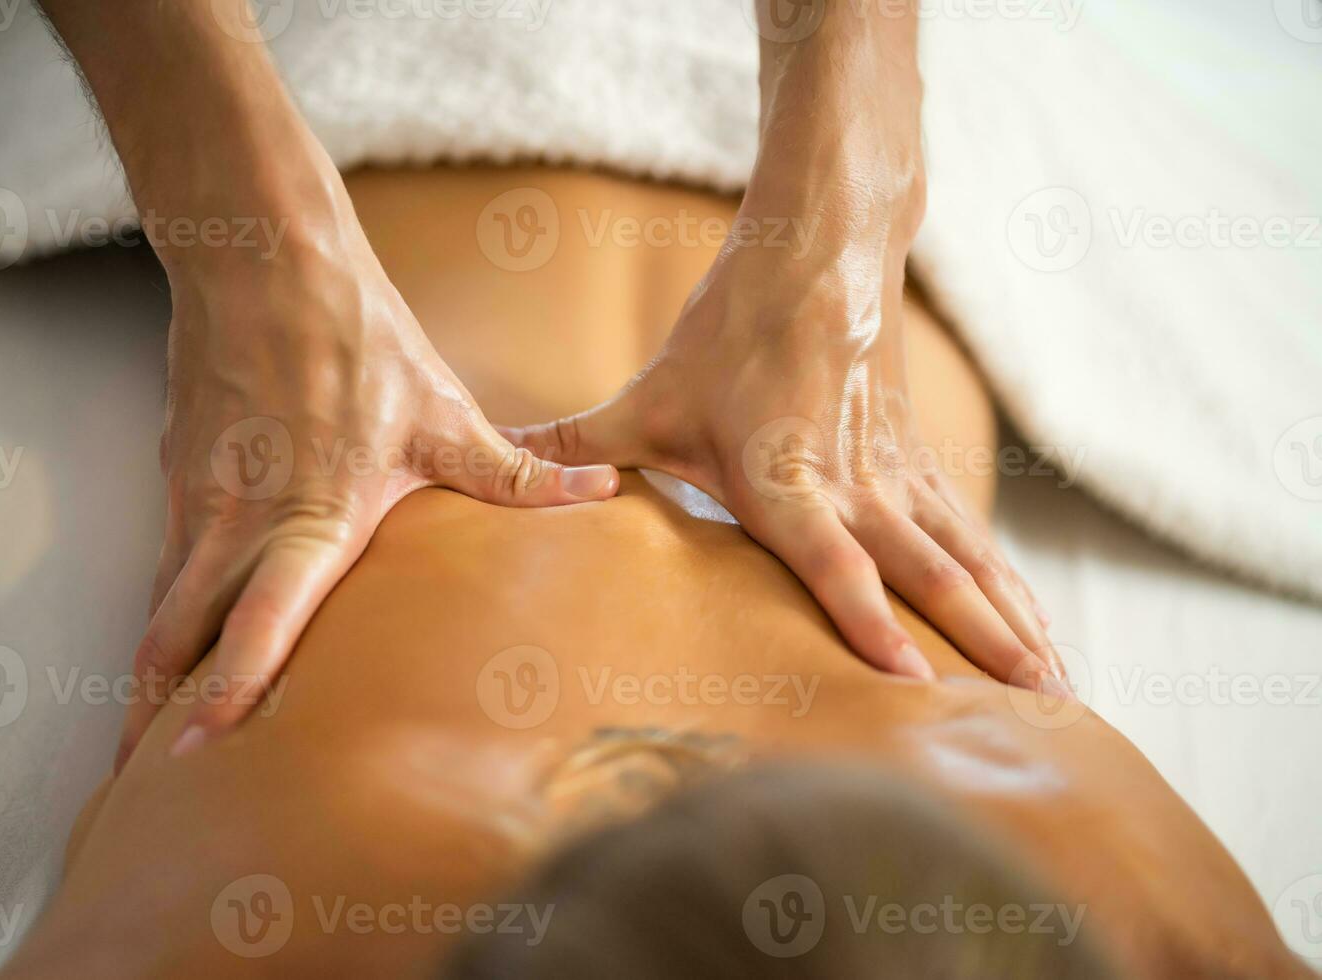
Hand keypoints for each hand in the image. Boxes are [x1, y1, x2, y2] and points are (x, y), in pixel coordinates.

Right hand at [114, 194, 619, 770]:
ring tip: (144, 744)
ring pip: (159, 608)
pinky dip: (159, 619)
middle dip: (158, 714)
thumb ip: (515, 471)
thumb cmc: (359, 338)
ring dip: (149, 676)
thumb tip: (605, 491)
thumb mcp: (444, 411)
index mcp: (312, 513)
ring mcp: (195, 499)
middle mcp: (239, 517)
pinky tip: (168, 652)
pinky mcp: (175, 476)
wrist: (264, 260)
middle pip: (176, 635)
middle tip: (150, 783)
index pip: (262, 613)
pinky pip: (161, 567)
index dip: (232, 682)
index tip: (203, 747)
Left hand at [502, 245, 1062, 690]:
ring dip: (1014, 622)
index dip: (864, 613)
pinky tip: (1044, 633)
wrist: (819, 252)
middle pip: (926, 567)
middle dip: (980, 639)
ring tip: (1061, 691)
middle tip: (1033, 705)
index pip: (829, 554)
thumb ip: (576, 446)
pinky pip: (974, 537)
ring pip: (967, 557)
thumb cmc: (728, 333)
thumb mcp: (649, 395)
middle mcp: (854, 480)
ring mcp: (896, 473)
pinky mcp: (919, 465)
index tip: (906, 675)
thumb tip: (493, 468)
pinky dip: (1013, 588)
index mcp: (785, 470)